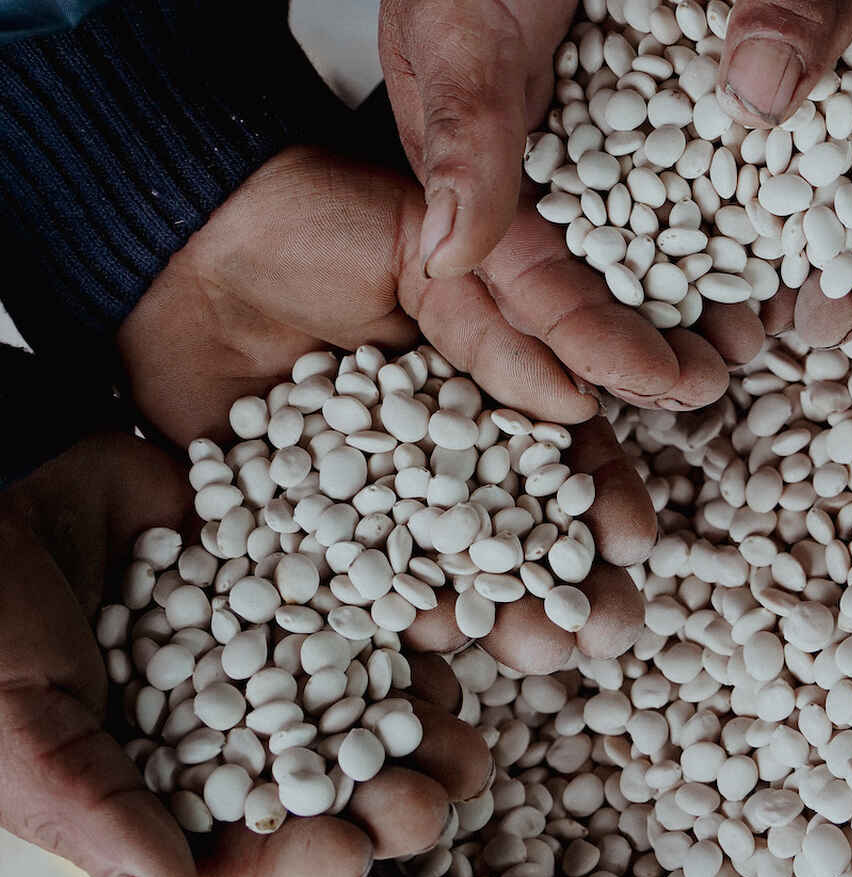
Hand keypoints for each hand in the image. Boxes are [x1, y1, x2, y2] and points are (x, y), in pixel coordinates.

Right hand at [0, 432, 489, 876]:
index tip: (350, 854)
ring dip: (416, 714)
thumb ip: (97, 812)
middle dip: (389, 792)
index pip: (243, 844)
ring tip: (465, 726)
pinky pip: (356, 592)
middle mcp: (228, 719)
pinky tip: (442, 628)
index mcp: (158, 784)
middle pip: (325, 775)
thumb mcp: (20, 726)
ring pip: (357, 690)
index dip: (302, 856)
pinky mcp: (288, 564)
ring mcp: (265, 641)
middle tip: (442, 793)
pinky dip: (400, 613)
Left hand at [118, 146, 658, 663]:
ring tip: (543, 652)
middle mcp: (441, 448)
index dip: (603, 497)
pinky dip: (391, 607)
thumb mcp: (440, 259)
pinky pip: (351, 573)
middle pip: (519, 527)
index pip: (564, 451)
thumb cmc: (329, 223)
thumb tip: (582, 403)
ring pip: (446, 565)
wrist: (192, 239)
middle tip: (609, 631)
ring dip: (500, 612)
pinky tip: (436, 637)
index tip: (634, 542)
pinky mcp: (297, 516)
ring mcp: (373, 490)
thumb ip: (512, 324)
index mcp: (493, 383)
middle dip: (571, 584)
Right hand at [380, 0, 761, 402]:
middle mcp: (554, 178)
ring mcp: (620, 147)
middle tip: (726, 377)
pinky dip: (750, 209)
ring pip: (667, 244)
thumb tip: (449, 254)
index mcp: (484, 179)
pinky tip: (802, 236)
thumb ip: (462, 132)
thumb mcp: (460, 22)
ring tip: (772, 329)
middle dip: (660, 344)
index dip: (595, 348)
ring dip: (713, 291)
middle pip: (606, 290)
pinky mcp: (677, 106)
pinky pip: (715, 174)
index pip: (538, 291)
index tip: (664, 386)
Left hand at [670, 0, 851, 345]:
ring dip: (749, 228)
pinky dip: (683, 162)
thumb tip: (757, 102)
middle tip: (782, 331)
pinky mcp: (725, 44)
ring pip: (780, 164)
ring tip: (706, 296)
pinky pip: (707, 115)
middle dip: (824, 260)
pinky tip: (644, 216)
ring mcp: (797, 59)